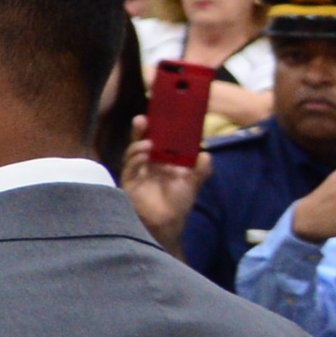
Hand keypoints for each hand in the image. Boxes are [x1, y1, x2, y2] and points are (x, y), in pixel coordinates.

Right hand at [120, 119, 206, 245]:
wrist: (168, 222)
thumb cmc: (178, 201)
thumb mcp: (193, 183)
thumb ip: (201, 169)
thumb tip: (206, 154)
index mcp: (161, 159)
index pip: (157, 138)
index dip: (156, 127)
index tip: (158, 114)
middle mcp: (147, 161)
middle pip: (141, 140)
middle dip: (141, 130)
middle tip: (143, 119)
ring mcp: (137, 170)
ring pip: (133, 152)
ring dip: (139, 145)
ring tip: (149, 143)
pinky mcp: (129, 181)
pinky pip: (130, 167)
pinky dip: (135, 160)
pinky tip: (143, 156)